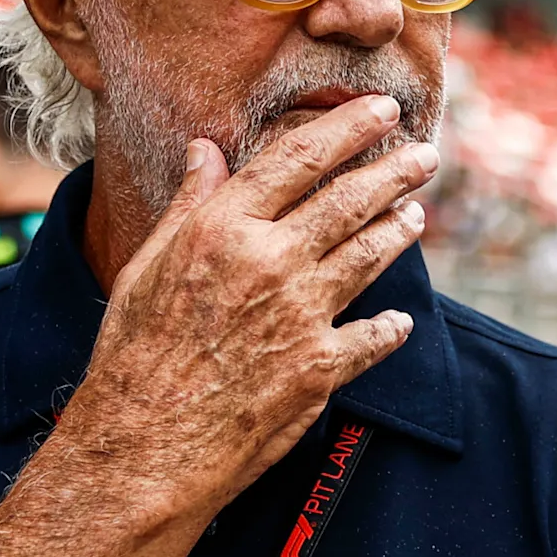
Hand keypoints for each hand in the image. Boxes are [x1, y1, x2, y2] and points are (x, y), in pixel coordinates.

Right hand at [68, 94, 435, 518]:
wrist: (141, 445)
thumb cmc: (133, 354)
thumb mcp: (146, 266)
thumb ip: (190, 204)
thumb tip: (208, 149)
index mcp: (223, 228)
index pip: (299, 158)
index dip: (348, 129)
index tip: (380, 111)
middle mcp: (270, 262)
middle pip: (349, 200)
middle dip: (393, 171)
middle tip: (423, 154)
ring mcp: (301, 315)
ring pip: (369, 256)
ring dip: (399, 230)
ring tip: (416, 212)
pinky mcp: (320, 369)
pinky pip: (372, 336)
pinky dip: (390, 326)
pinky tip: (400, 320)